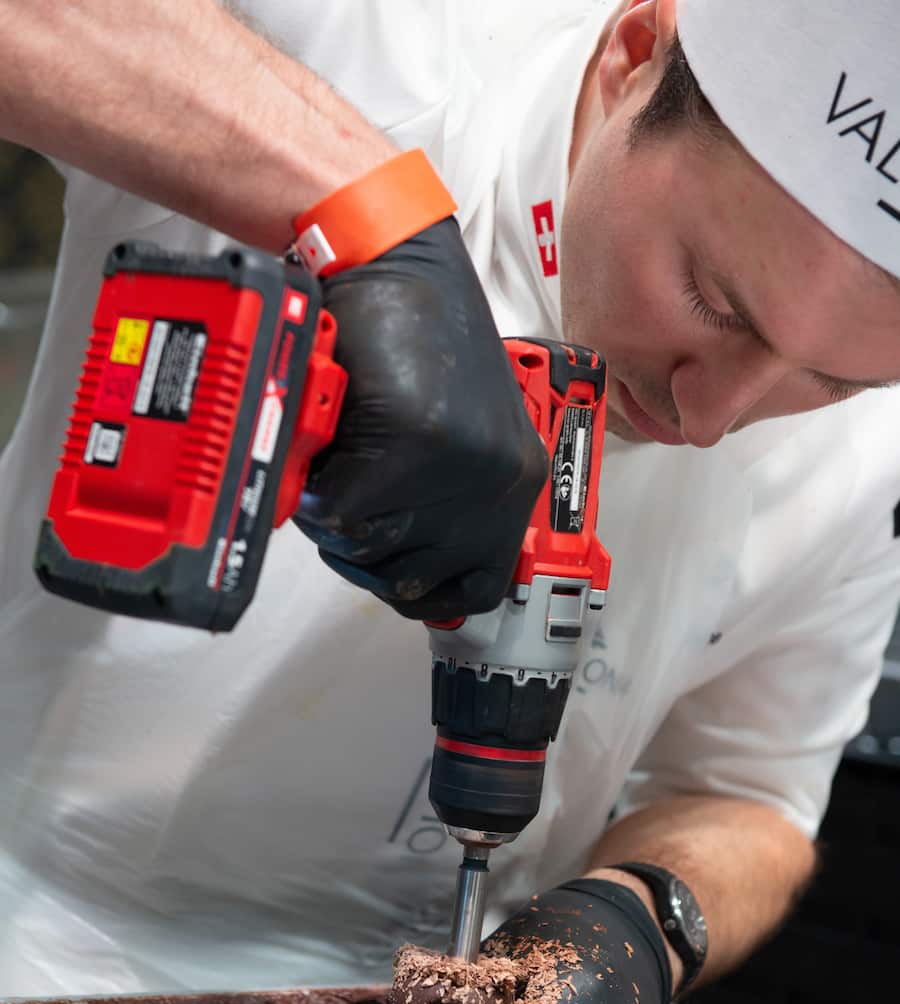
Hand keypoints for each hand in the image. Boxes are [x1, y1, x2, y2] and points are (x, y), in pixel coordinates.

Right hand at [293, 217, 547, 619]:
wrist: (384, 256)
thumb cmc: (407, 339)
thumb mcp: (452, 433)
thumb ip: (442, 504)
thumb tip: (402, 572)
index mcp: (518, 481)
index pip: (479, 588)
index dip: (424, 589)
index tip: (388, 571)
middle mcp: (501, 481)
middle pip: (412, 579)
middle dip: (364, 551)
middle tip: (346, 497)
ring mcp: (461, 464)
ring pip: (371, 548)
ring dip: (337, 514)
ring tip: (338, 457)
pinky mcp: (414, 442)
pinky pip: (340, 511)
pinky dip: (317, 485)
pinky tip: (327, 439)